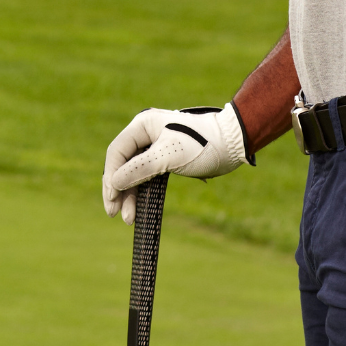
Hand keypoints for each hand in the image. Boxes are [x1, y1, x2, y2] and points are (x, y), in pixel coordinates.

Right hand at [102, 104, 249, 222]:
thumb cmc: (203, 145)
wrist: (233, 144)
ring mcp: (154, 147)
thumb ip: (139, 168)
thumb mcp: (169, 156)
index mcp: (142, 126)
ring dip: (130, 194)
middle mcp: (144, 134)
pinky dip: (142, 191)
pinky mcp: (164, 159)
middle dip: (118, 190)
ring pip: (133, 172)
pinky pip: (146, 176)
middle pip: (122, 164)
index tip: (112, 200)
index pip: (117, 152)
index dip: (111, 177)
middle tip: (114, 214)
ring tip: (128, 219)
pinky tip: (138, 208)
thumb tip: (114, 183)